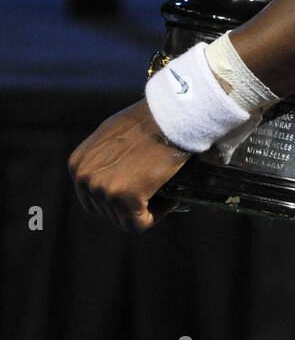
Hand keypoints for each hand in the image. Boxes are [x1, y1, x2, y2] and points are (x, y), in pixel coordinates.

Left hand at [67, 99, 191, 233]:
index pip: (93, 199)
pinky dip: (157, 216)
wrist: (171, 114)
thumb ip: (105, 159)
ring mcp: (102, 187)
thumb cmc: (151, 120)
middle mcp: (84, 177)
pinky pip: (138, 224)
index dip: (119, 199)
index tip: (142, 190)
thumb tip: (117, 178)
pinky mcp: (123, 196)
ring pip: (124, 219)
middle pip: (107, 212)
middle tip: (157, 192)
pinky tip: (171, 199)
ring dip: (146, 209)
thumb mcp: (114, 135)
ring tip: (165, 190)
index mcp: (78, 164)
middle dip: (132, 205)